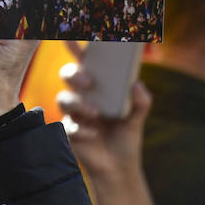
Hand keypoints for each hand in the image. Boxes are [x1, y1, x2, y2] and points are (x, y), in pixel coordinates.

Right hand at [55, 48, 151, 183]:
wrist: (119, 167)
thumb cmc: (125, 136)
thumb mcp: (137, 118)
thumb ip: (141, 101)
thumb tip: (137, 85)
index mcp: (97, 86)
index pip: (85, 61)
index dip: (78, 47)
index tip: (75, 36)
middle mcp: (82, 95)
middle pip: (68, 75)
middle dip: (75, 74)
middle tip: (89, 81)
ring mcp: (73, 113)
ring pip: (63, 99)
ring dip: (78, 103)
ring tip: (95, 113)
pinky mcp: (69, 131)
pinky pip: (69, 125)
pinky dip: (81, 129)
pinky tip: (94, 134)